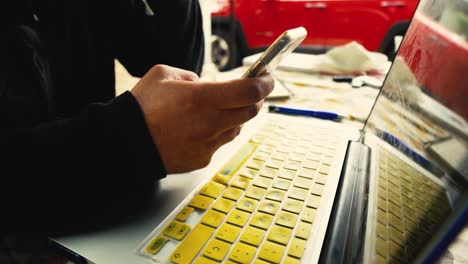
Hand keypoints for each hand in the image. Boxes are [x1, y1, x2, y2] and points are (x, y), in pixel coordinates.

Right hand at [131, 64, 273, 172]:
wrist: (125, 143)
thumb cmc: (142, 108)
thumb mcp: (164, 75)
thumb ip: (191, 76)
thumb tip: (205, 85)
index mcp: (202, 98)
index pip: (250, 92)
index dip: (265, 83)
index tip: (268, 78)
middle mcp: (210, 123)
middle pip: (250, 111)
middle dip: (254, 100)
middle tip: (248, 92)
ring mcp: (208, 144)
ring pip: (236, 128)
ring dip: (234, 117)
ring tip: (215, 110)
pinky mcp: (202, 159)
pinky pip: (218, 143)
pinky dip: (216, 133)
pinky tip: (198, 129)